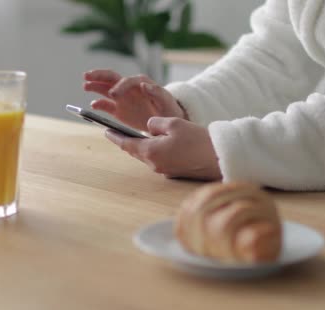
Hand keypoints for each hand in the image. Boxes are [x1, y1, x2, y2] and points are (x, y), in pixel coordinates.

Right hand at [83, 69, 185, 130]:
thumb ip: (157, 92)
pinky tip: (93, 105)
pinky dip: (99, 104)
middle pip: (112, 78)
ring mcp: (122, 99)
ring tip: (85, 85)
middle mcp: (129, 89)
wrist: (166, 122)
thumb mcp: (167, 102)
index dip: (120, 86)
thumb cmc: (169, 110)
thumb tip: (144, 84)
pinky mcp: (118, 110)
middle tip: (87, 76)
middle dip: (99, 76)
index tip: (113, 94)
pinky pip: (106, 105)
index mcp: (141, 84)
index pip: (128, 81)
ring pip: (105, 89)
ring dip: (95, 86)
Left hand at [105, 117, 221, 180]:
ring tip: (140, 134)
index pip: (127, 144)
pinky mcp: (173, 172)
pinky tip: (160, 143)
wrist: (218, 158)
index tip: (106, 130)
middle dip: (128, 141)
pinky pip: (159, 159)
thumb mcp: (173, 123)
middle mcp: (154, 164)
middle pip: (136, 151)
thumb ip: (155, 123)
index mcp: (151, 151)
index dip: (115, 136)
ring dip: (143, 145)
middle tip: (118, 131)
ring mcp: (164, 170)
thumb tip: (149, 127)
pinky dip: (156, 150)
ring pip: (148, 155)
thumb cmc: (198, 140)